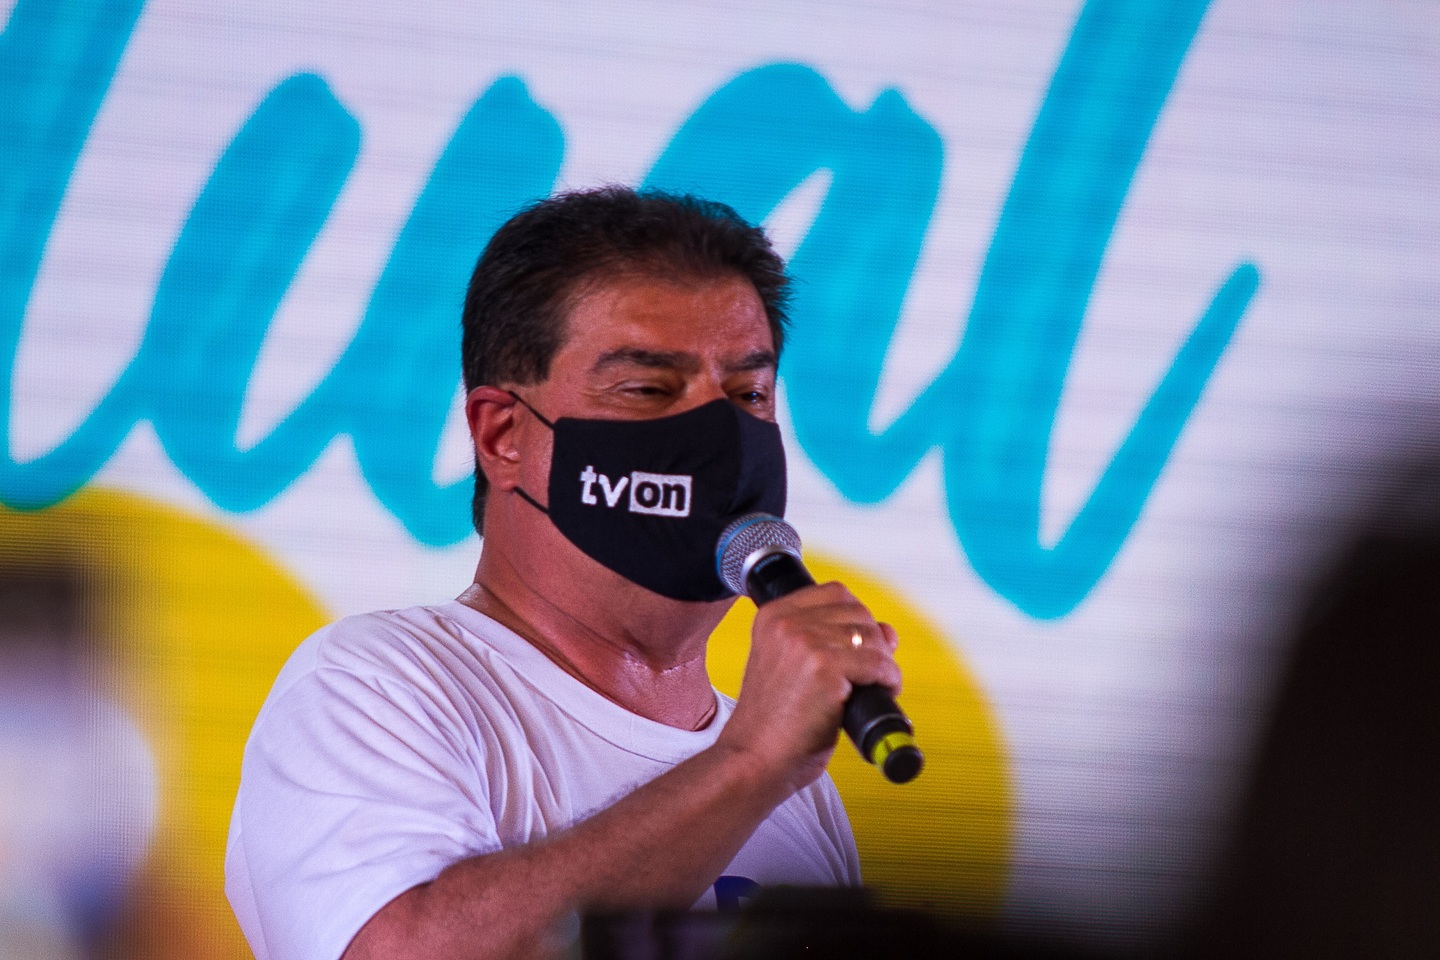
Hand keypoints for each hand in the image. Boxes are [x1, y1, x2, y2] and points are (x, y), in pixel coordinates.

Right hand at [716, 581, 901, 793]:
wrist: (754, 761)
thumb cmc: (774, 725)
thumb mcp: (797, 670)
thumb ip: (834, 643)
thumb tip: (887, 631)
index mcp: (773, 616)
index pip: (835, 593)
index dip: (857, 618)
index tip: (861, 647)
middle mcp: (786, 622)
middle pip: (857, 611)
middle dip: (874, 641)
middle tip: (872, 673)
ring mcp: (804, 641)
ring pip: (871, 636)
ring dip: (883, 662)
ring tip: (876, 687)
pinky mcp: (824, 667)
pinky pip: (878, 663)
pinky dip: (888, 680)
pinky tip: (880, 694)